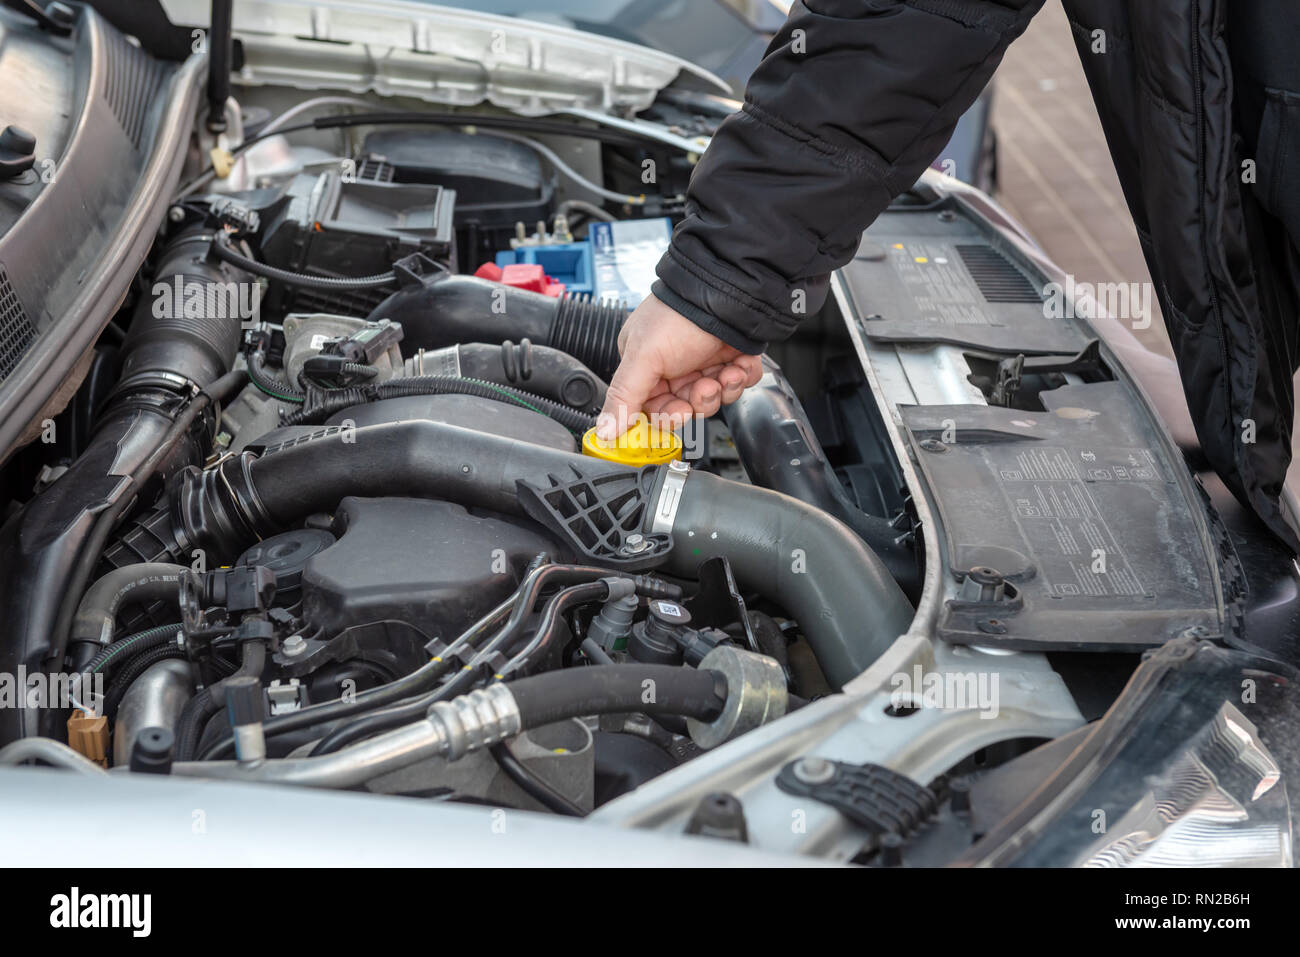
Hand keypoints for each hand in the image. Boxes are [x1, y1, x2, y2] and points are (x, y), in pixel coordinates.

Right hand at [596, 294, 763, 439]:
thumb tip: (605, 431)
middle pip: (685, 406)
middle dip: (698, 401)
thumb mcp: (644, 356)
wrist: (725, 291)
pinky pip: (738, 383)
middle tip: (704, 388)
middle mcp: (673, 365)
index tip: (677, 416)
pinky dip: (742, 376)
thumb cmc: (679, 314)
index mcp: (644, 364)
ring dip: (722, 389)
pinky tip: (738, 363)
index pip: (652, 407)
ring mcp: (703, 362)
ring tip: (725, 372)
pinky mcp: (730, 358)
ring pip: (714, 398)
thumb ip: (624, 396)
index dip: (667, 416)